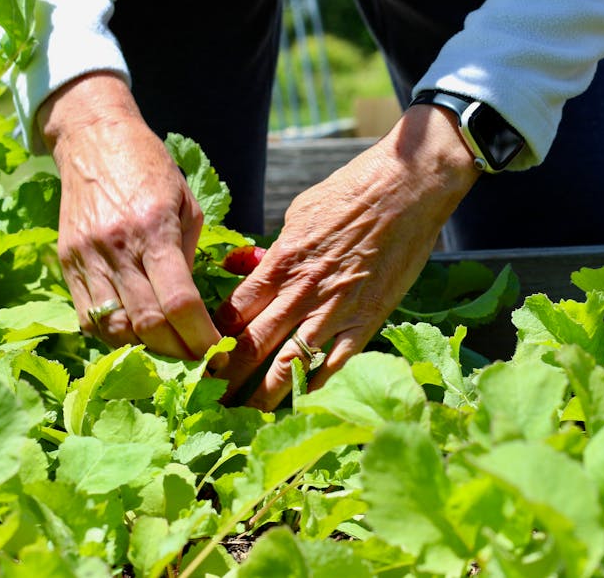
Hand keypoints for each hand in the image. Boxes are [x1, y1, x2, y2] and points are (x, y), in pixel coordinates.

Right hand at [39, 72, 222, 360]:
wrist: (94, 140)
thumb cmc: (152, 170)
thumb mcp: (187, 206)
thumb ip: (188, 257)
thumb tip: (194, 309)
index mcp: (154, 229)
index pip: (179, 302)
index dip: (200, 337)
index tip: (217, 354)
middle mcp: (117, 247)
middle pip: (146, 322)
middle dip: (177, 352)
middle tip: (199, 363)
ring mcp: (86, 257)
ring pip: (113, 327)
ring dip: (145, 349)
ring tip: (170, 353)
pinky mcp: (66, 263)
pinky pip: (88, 316)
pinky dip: (114, 335)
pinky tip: (136, 336)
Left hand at [215, 104, 480, 408]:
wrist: (407, 186)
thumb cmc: (354, 190)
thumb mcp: (300, 212)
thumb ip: (276, 250)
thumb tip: (250, 269)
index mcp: (281, 260)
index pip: (233, 311)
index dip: (210, 340)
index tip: (195, 361)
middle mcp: (302, 290)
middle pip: (251, 344)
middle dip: (224, 377)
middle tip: (203, 401)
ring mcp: (336, 309)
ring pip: (289, 363)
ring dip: (262, 394)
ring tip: (242, 416)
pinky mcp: (369, 318)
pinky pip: (337, 362)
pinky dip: (317, 386)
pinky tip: (300, 405)